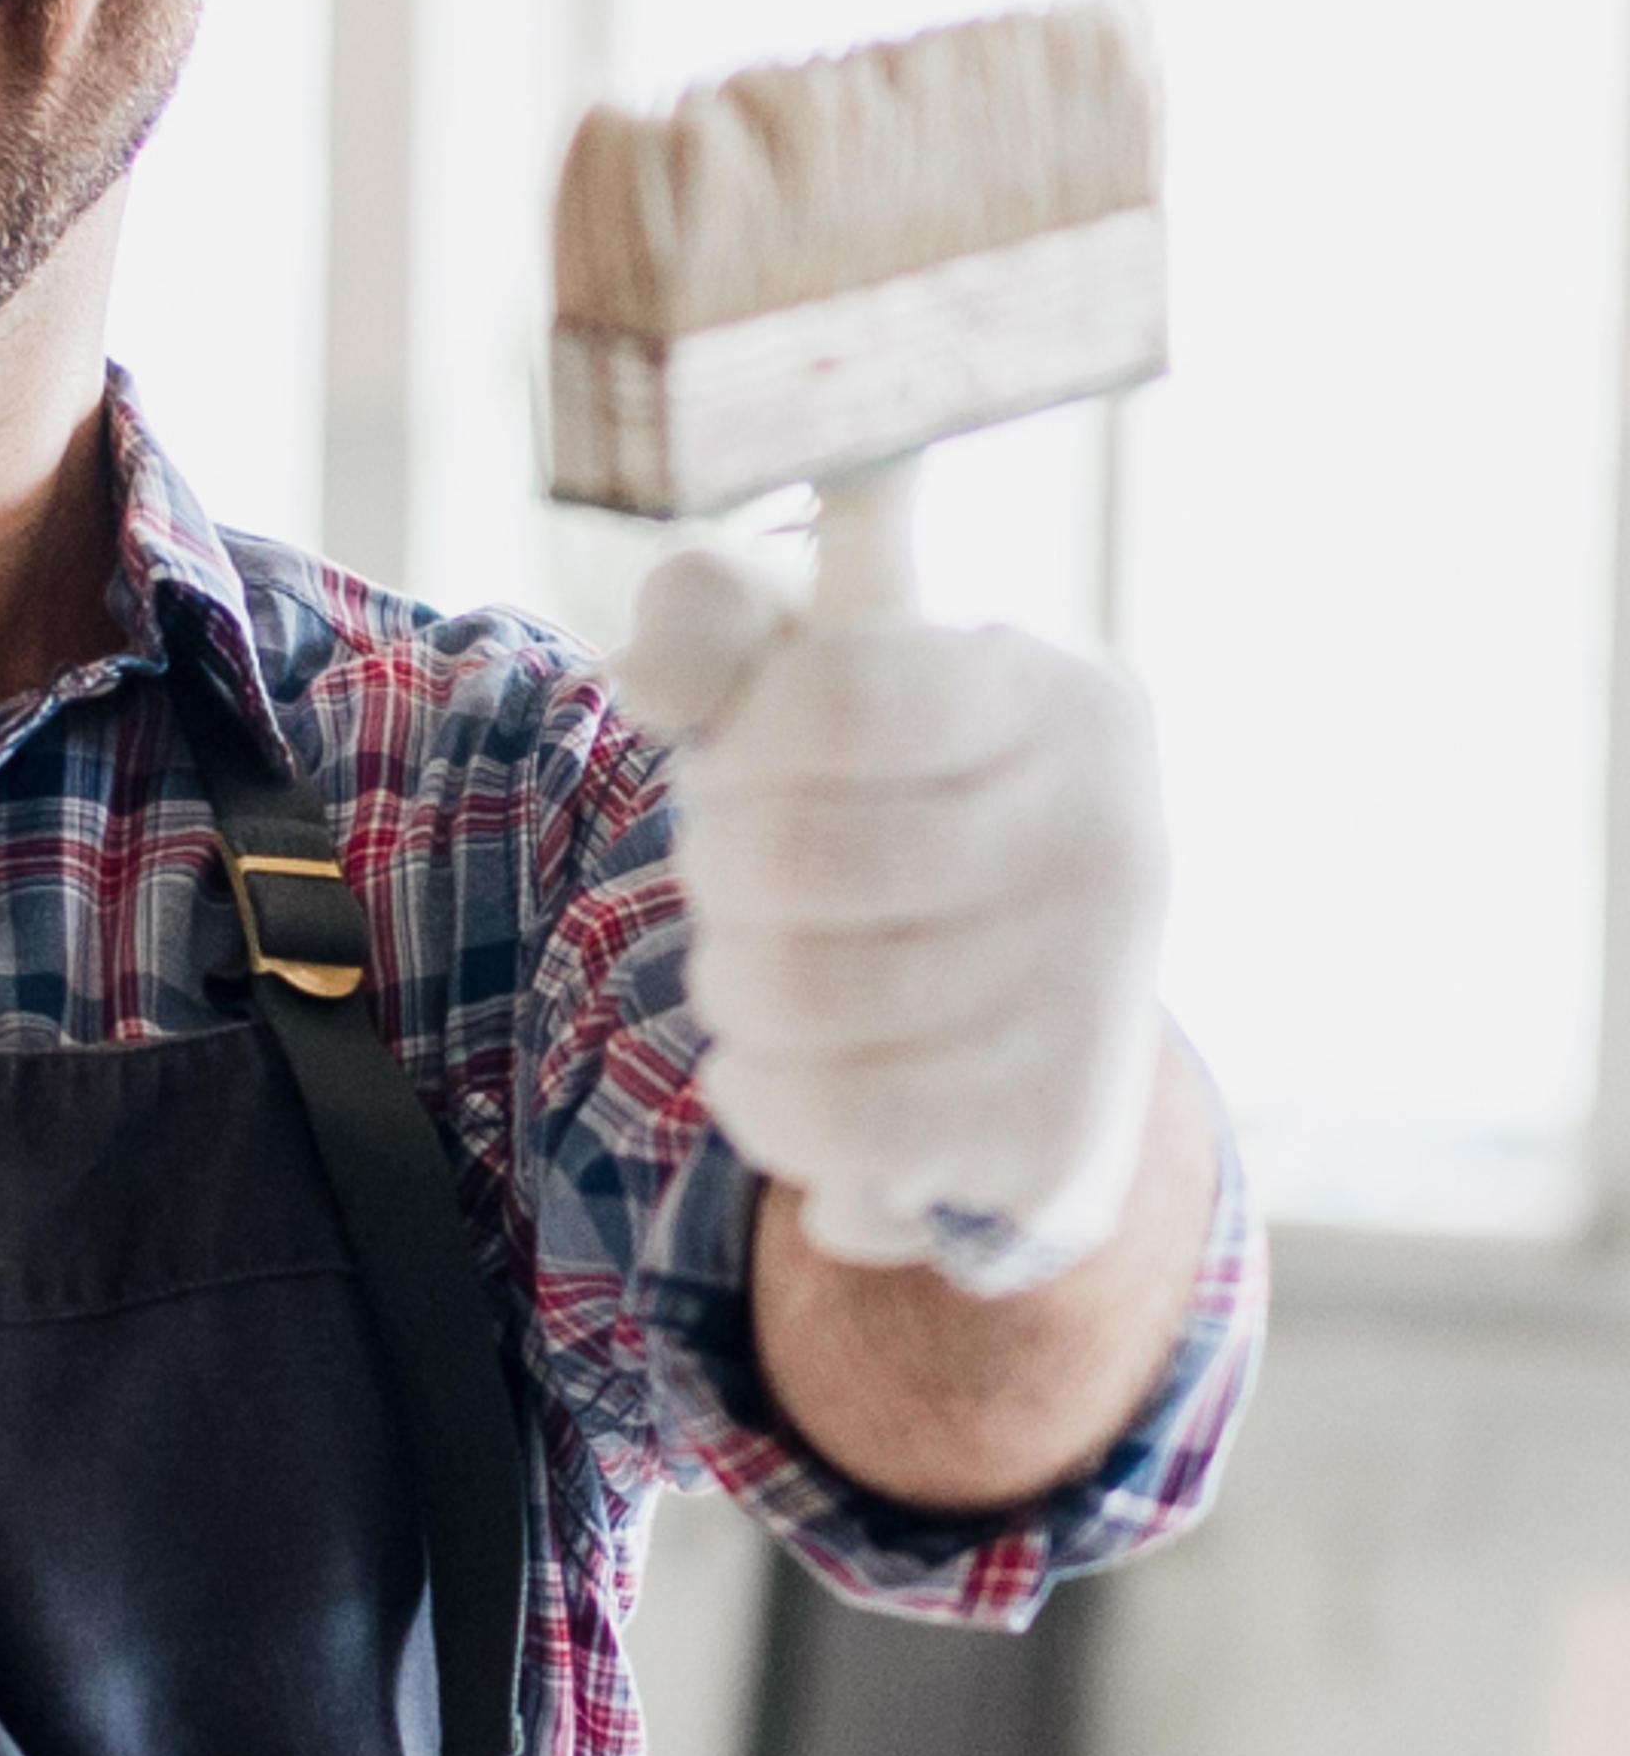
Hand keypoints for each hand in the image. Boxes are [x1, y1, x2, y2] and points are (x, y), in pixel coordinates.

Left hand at [618, 548, 1168, 1293]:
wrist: (1011, 1005)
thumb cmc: (881, 803)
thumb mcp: (806, 675)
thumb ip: (713, 624)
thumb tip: (647, 675)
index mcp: (1053, 694)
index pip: (836, 696)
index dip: (737, 746)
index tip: (744, 770)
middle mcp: (1109, 836)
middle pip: (790, 858)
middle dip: (716, 875)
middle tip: (743, 886)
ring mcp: (1092, 993)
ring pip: (796, 995)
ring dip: (730, 989)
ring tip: (762, 974)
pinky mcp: (1056, 1131)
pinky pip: (831, 1118)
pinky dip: (759, 1097)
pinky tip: (776, 1069)